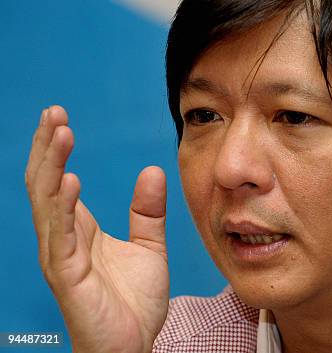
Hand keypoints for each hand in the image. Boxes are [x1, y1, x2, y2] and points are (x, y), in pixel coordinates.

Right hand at [25, 106, 169, 352]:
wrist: (135, 345)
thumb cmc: (135, 303)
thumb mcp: (149, 246)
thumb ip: (148, 212)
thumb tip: (152, 171)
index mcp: (80, 230)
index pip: (59, 181)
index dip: (56, 150)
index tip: (62, 118)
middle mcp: (64, 239)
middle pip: (46, 184)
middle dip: (47, 147)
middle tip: (53, 112)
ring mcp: (61, 257)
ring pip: (47, 203)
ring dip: (51, 165)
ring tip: (59, 133)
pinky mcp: (68, 276)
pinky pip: (60, 236)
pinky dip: (61, 206)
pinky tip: (68, 180)